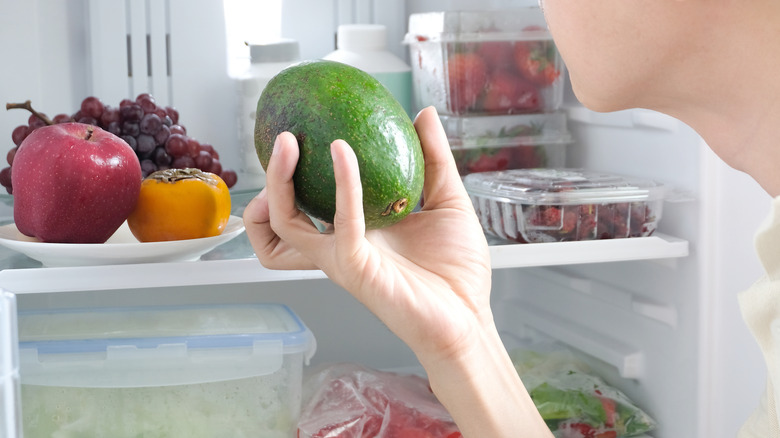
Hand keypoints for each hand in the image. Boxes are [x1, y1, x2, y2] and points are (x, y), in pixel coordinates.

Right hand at [243, 106, 491, 361]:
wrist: (469, 316)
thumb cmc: (457, 271)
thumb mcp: (448, 201)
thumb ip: (433, 159)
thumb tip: (423, 114)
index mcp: (356, 232)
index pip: (305, 207)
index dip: (288, 179)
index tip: (298, 140)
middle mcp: (341, 245)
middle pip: (280, 218)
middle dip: (271, 180)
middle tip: (283, 140)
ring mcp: (344, 258)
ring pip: (287, 225)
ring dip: (281, 183)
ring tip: (289, 144)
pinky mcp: (357, 269)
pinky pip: (340, 223)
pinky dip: (341, 185)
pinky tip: (343, 153)